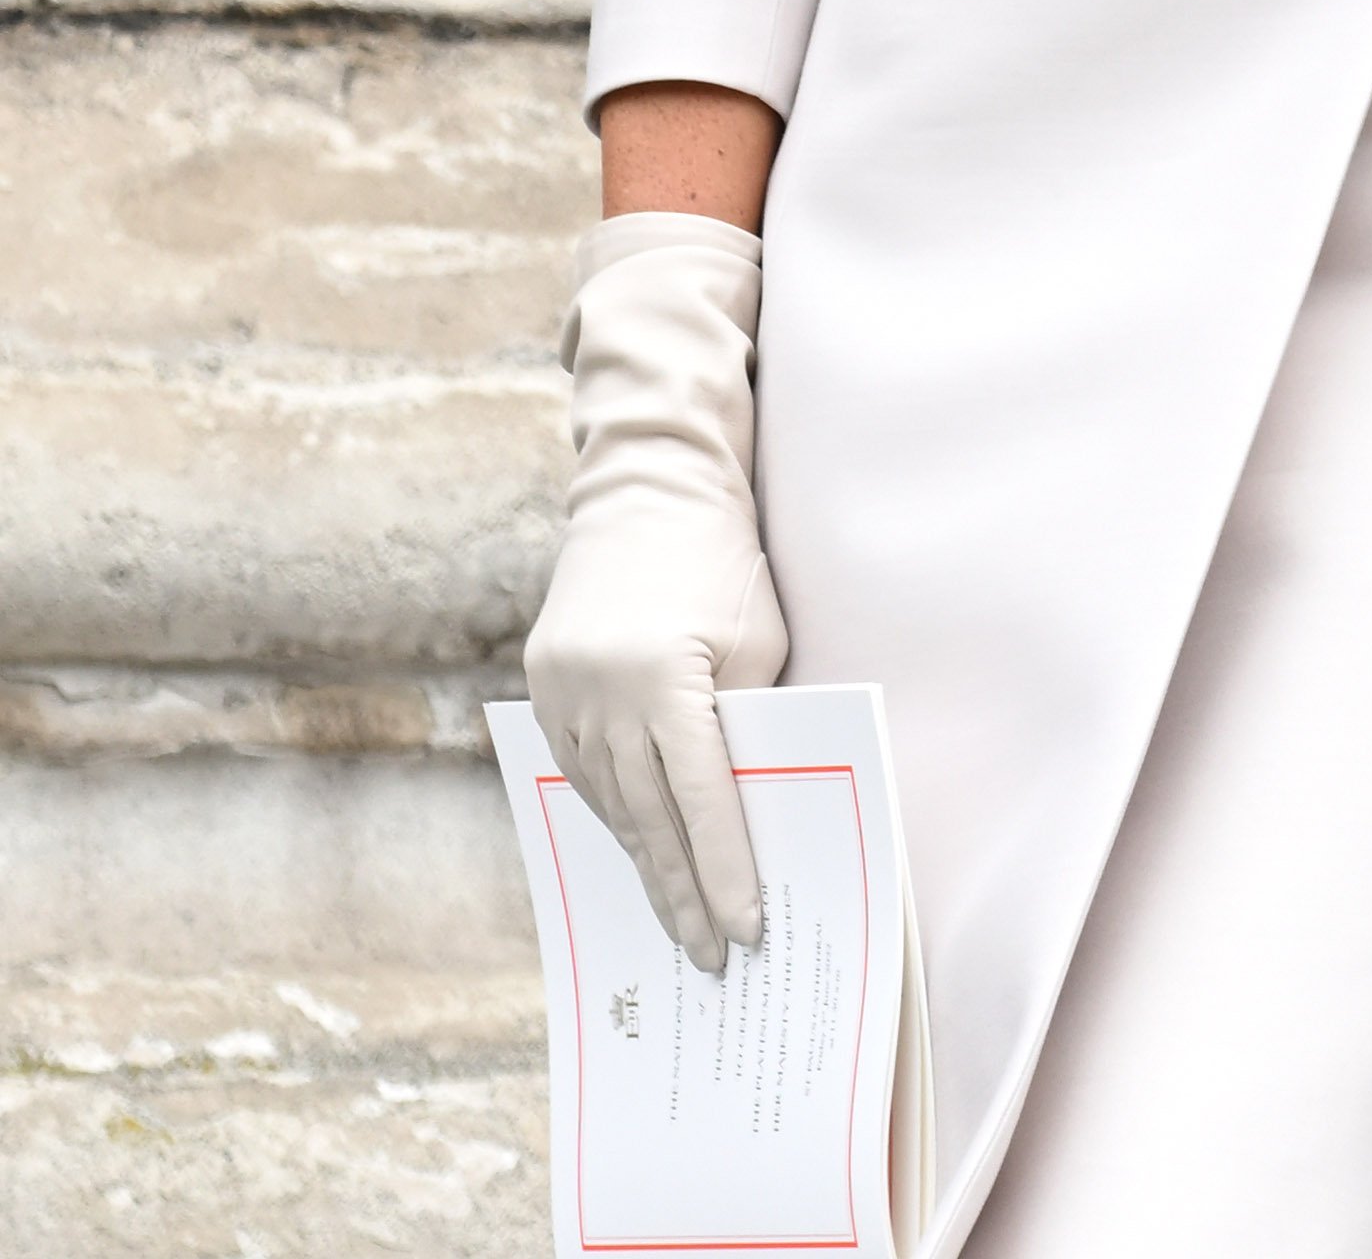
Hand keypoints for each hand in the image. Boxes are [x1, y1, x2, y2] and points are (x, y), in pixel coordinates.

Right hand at [523, 215, 789, 968]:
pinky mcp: (542, 689)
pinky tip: (639, 853)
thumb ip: (745, 722)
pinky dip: (614, 814)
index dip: (724, 871)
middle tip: (709, 957)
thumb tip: (749, 814)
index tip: (745, 929)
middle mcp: (598, 695)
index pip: (700, 800)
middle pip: (645, 819)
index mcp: (660, 679)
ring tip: (678, 920)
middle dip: (681, 892)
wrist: (646, 488)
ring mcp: (560, 695)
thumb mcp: (755, 640)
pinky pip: (581, 773)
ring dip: (644, 862)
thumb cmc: (722, 560)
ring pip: (606, 804)